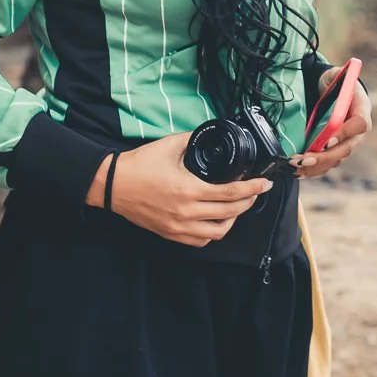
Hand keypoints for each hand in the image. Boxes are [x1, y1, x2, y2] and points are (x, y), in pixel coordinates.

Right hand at [87, 132, 269, 246]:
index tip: (264, 183)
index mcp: (188, 189)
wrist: (111, 184)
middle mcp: (185, 212)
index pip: (231, 194)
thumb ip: (195, 140)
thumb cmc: (140, 164)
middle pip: (230, 213)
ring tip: (237, 206)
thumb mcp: (170, 145)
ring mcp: (177, 226)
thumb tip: (214, 136)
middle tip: (255, 192)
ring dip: (232, 220)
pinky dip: (213, 232)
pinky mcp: (169, 234)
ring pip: (217, 232)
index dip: (252, 189)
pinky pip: (200, 241)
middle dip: (248, 202)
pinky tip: (216, 219)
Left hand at [294, 65, 373, 178]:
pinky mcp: (336, 151)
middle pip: (347, 149)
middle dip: (325, 157)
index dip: (344, 133)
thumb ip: (334, 78)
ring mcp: (348, 143)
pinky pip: (328, 164)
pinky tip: (299, 172)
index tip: (327, 140)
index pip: (359, 124)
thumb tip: (330, 81)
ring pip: (336, 160)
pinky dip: (314, 170)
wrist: (332, 92)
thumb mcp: (334, 75)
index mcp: (362, 110)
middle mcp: (358, 131)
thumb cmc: (334, 82)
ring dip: (316, 166)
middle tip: (305, 159)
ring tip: (296, 166)